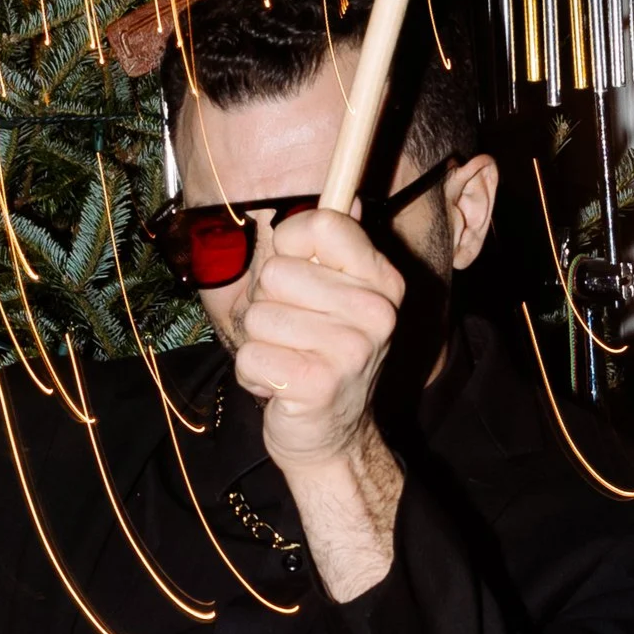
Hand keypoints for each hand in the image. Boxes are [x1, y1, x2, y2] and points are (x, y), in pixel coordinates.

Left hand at [232, 206, 404, 471]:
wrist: (333, 435)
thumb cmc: (322, 354)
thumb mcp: (336, 297)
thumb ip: (335, 250)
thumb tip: (350, 198)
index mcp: (382, 281)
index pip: (322, 225)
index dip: (290, 242)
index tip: (296, 267)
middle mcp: (377, 312)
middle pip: (277, 272)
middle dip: (269, 304)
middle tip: (293, 332)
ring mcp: (351, 350)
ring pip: (259, 316)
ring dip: (261, 343)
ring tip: (288, 359)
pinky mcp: (318, 384)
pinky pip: (251, 356)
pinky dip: (254, 375)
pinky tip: (280, 385)